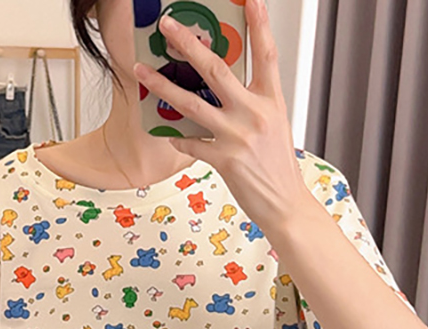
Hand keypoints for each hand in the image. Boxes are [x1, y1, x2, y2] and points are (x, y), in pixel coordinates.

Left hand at [132, 0, 312, 237]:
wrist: (285, 205)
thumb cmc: (278, 168)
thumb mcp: (274, 126)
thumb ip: (252, 104)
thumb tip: (226, 90)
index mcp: (271, 101)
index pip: (266, 54)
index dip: (259, 24)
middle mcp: (254, 113)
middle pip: (216, 69)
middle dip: (188, 44)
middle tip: (168, 26)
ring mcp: (238, 136)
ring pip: (192, 103)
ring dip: (162, 85)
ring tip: (141, 71)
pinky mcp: (224, 160)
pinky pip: (190, 143)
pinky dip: (177, 138)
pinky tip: (167, 134)